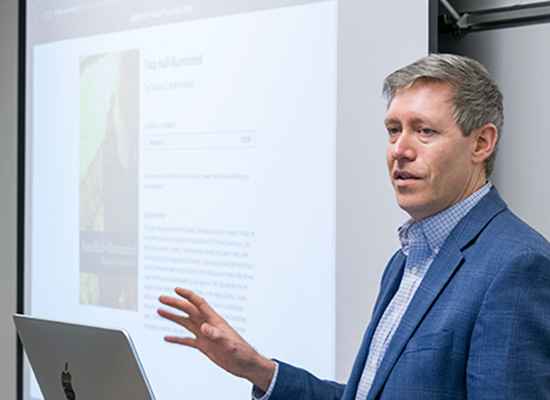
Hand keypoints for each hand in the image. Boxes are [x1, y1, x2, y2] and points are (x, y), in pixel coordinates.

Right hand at [157, 287, 275, 391]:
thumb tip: (204, 327)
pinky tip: (167, 337)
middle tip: (162, 298)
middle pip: (188, 311)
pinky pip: (187, 340)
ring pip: (185, 323)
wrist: (246, 365)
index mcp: (215, 321)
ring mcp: (205, 335)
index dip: (188, 295)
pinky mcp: (204, 346)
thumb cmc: (242, 352)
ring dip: (173, 317)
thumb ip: (217, 335)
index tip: (176, 289)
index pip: (199, 304)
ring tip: (160, 311)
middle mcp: (208, 325)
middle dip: (175, 304)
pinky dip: (176, 338)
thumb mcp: (230, 344)